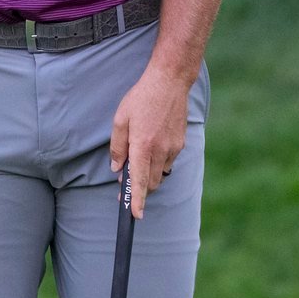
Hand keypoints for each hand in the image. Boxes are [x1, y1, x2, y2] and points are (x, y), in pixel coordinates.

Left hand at [109, 62, 188, 218]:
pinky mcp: (181, 143)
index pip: (140, 181)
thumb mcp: (120, 119)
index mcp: (143, 145)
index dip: (137, 201)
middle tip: (125, 176)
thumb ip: (118, 147)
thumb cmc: (141, 98)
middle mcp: (160, 150)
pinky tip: (152, 144)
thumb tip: (117, 169)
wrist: (169, 82)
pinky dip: (158, 161)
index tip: (135, 215)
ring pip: (160, 173)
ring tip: (138, 156)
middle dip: (140, 187)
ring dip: (149, 174)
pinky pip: (168, 161)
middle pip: (151, 183)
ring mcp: (173, 148)